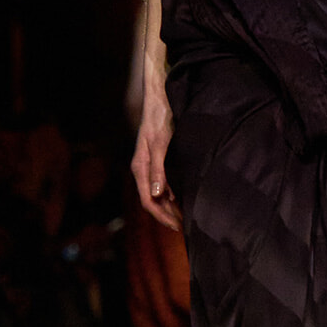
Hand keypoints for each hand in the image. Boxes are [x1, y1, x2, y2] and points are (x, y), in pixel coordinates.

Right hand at [130, 78, 181, 230]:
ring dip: (170, 207)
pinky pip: (163, 184)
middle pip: (153, 201)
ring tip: (186, 218)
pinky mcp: (157, 160)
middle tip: (186, 228)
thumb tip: (158, 196)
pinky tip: (182, 200)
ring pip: (158, 194)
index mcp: (140, 167)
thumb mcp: (161, 143)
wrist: (160, 98)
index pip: (148, 201)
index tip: (178, 227)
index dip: (163, 216)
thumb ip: (159, 170)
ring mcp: (150, 165)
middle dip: (167, 216)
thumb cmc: (160, 118)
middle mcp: (143, 169)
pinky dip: (172, 195)